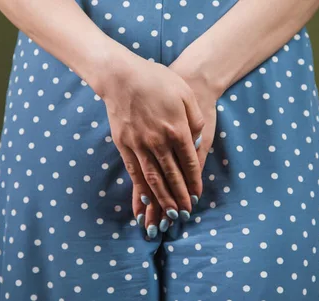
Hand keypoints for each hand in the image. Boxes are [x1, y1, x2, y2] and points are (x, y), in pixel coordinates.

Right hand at [140, 58, 225, 233]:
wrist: (121, 75)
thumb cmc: (156, 80)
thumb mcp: (184, 94)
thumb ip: (195, 118)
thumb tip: (195, 139)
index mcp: (177, 129)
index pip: (189, 162)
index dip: (194, 181)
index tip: (197, 195)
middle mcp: (159, 141)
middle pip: (172, 176)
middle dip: (180, 197)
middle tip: (186, 213)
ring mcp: (139, 144)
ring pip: (153, 179)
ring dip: (162, 199)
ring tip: (169, 214)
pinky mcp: (124, 145)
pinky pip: (134, 172)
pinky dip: (141, 188)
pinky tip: (146, 200)